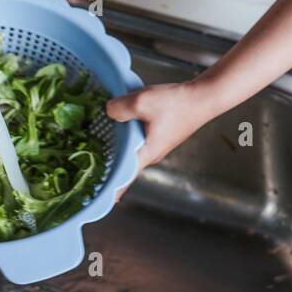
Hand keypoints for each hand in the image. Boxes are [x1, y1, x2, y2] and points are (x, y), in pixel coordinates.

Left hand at [106, 77, 217, 202]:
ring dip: (118, 147)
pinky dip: (127, 134)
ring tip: (99, 142)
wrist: (204, 96)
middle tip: (87, 163)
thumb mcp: (142, 102)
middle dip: (108, 164)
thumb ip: (120, 109)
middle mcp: (152, 153)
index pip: (124, 178)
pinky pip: (139, 138)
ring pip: (132, 149)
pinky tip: (120, 121)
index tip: (97, 195)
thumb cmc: (178, 104)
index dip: (110, 188)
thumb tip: (109, 111)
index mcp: (147, 153)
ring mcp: (158, 143)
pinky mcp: (162, 133)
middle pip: (126, 163)